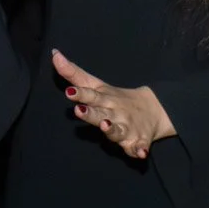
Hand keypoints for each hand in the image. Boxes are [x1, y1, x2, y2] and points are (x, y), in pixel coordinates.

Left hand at [52, 50, 171, 160]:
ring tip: (106, 125)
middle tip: (79, 110)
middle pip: (100, 113)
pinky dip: (140, 150)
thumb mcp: (96, 85)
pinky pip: (139, 147)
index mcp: (103, 98)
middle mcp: (114, 112)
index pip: (90, 94)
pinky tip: (140, 153)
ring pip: (118, 130)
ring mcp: (126, 127)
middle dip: (90, 113)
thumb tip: (54, 54)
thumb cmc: (115, 98)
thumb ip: (73, 73)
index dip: (80, 94)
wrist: (153, 109)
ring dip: (112, 129)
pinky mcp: (138, 140)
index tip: (69, 92)